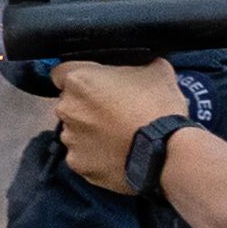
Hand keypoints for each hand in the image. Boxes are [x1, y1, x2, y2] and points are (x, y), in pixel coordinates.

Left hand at [51, 57, 189, 192]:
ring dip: (89, 130)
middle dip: (86, 105)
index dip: (80, 75)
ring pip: (74, 130)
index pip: (61, 71)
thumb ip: (137, 63)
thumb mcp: (156, 69)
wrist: (166, 153)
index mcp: (79, 80)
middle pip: (69, 102)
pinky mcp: (78, 164)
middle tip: (114, 110)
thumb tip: (142, 63)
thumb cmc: (157, 107)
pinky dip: (95, 154)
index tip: (95, 82)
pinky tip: (116, 153)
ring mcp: (70, 139)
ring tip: (117, 135)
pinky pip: (82, 155)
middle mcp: (67, 108)